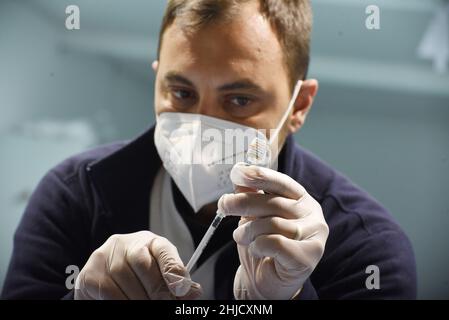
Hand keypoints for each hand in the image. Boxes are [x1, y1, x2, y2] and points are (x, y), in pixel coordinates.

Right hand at [74, 231, 201, 299]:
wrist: (103, 278)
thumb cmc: (138, 278)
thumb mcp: (158, 275)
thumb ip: (174, 281)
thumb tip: (193, 292)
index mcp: (149, 242)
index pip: (163, 249)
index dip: (173, 269)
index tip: (182, 290)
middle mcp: (126, 244)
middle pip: (143, 264)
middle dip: (157, 289)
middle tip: (166, 303)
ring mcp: (105, 256)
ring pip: (125, 281)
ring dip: (139, 300)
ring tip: (147, 305)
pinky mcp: (90, 273)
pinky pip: (110, 293)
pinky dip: (123, 302)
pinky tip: (129, 302)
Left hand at [218, 163, 328, 299]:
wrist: (267, 282)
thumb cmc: (263, 246)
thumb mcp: (253, 216)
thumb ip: (250, 194)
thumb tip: (240, 172)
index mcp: (302, 200)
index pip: (283, 183)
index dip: (261, 176)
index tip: (238, 172)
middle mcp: (313, 215)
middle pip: (274, 202)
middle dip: (243, 203)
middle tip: (224, 206)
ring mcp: (314, 236)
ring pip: (273, 224)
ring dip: (248, 231)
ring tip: (241, 236)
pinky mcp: (309, 256)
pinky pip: (275, 243)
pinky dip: (258, 245)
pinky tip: (256, 249)